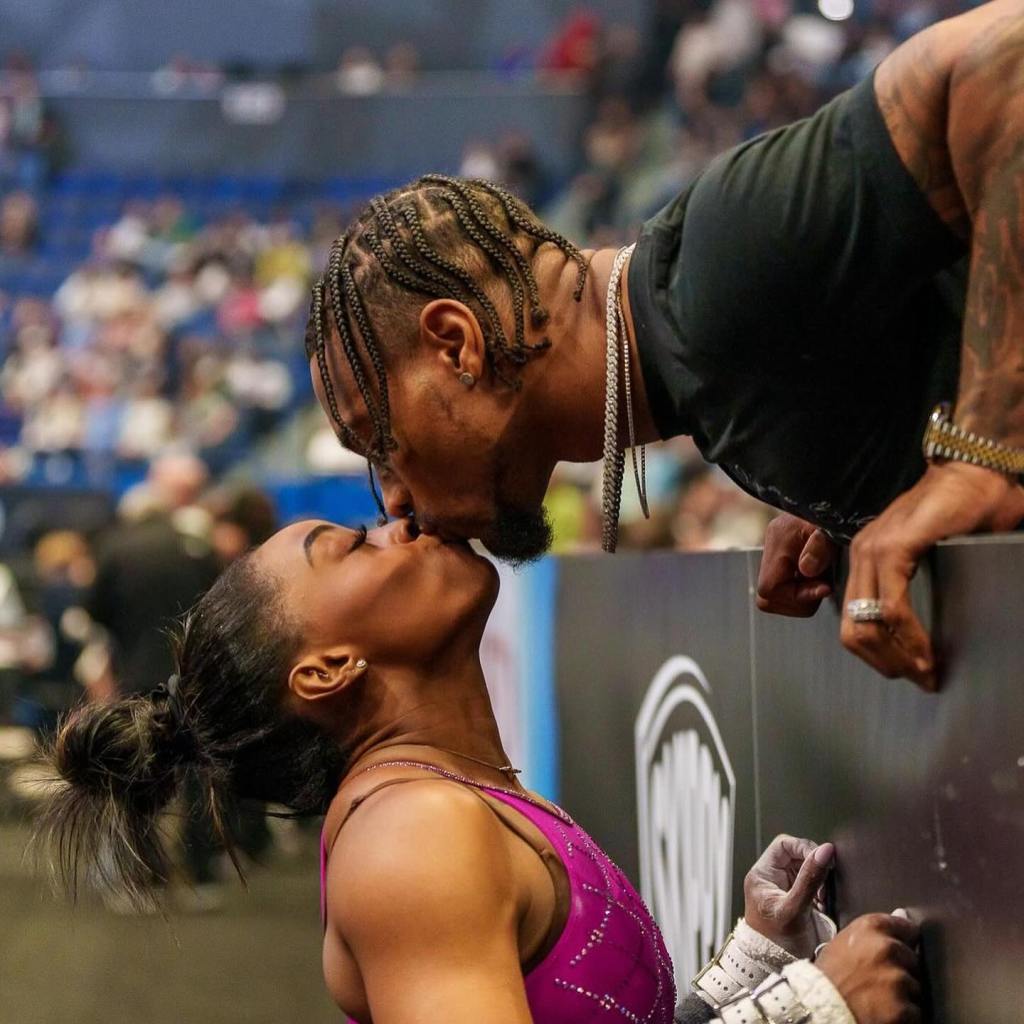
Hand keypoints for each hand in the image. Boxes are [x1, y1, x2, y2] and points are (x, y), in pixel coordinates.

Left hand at [743, 834, 833, 955]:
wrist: (775, 968)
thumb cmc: (775, 943)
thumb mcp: (793, 909)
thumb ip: (809, 880)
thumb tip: (824, 851)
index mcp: (762, 875)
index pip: (784, 845)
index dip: (803, 848)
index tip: (820, 860)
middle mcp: (773, 879)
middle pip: (798, 855)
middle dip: (814, 866)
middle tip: (822, 885)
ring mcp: (786, 889)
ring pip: (807, 869)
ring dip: (819, 880)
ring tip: (821, 898)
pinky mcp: (798, 900)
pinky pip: (813, 884)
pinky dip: (821, 891)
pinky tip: (822, 904)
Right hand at [756, 514, 837, 616]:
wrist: (834, 497)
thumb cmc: (833, 510)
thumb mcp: (831, 528)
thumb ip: (820, 548)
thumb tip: (807, 571)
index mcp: (778, 541)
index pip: (768, 589)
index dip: (795, 596)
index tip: (824, 588)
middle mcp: (771, 550)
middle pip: (767, 598)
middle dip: (797, 600)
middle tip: (822, 585)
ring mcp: (775, 556)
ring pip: (776, 597)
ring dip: (802, 596)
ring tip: (823, 577)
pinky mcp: (783, 560)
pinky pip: (785, 589)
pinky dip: (804, 589)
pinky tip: (819, 575)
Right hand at [816, 913, 920, 1023]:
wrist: (817, 1010)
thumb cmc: (828, 976)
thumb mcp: (844, 942)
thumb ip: (875, 931)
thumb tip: (903, 915)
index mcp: (870, 927)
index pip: (906, 927)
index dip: (902, 941)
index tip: (895, 952)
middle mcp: (886, 948)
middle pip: (912, 959)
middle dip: (901, 969)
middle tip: (878, 979)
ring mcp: (897, 980)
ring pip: (915, 986)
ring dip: (903, 993)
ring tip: (878, 997)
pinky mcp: (904, 1009)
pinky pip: (914, 1011)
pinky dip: (903, 1014)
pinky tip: (882, 1011)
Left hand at [842, 462, 1023, 688]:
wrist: (977, 471)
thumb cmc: (965, 512)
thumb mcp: (927, 556)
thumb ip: (910, 585)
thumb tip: (914, 634)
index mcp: (865, 559)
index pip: (853, 622)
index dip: (877, 657)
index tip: (909, 673)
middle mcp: (861, 556)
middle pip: (853, 632)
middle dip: (886, 665)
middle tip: (920, 680)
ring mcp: (872, 551)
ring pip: (868, 626)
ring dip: (898, 658)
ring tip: (927, 674)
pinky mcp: (894, 549)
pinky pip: (892, 609)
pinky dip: (910, 638)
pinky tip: (928, 654)